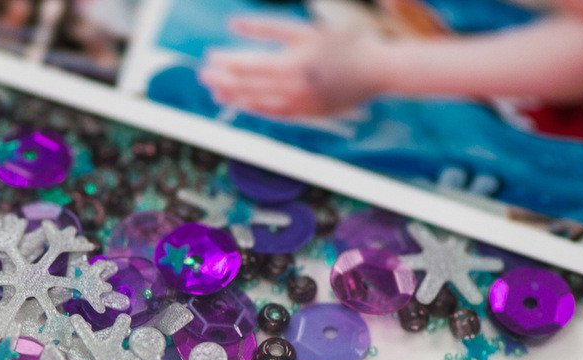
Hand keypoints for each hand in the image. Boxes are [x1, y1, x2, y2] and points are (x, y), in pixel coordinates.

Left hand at [198, 17, 393, 119]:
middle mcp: (295, 88)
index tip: (209, 59)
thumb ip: (268, 27)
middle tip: (204, 77)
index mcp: (294, 63)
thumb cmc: (344, 44)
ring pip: (259, 105)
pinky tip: (245, 105)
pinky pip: (275, 115)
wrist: (378, 71)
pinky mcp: (309, 115)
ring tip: (218, 93)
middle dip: (224, 81)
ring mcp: (301, 105)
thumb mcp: (306, 29)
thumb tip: (233, 22)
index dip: (226, 63)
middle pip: (250, 87)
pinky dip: (257, 110)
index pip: (250, 66)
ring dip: (236, 99)